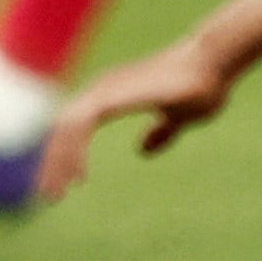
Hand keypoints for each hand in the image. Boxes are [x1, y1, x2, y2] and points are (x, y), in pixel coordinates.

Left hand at [36, 35, 239, 202]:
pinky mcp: (112, 96)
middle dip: (52, 162)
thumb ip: (160, 132)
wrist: (213, 65)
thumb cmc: (199, 86)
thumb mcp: (177, 117)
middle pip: (62, 128)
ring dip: (58, 163)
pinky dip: (73, 152)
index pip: (75, 124)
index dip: (65, 152)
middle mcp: (102, 89)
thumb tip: (142, 150)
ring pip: (65, 129)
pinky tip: (79, 177)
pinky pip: (79, 127)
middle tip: (48, 195)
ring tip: (56, 194)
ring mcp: (104, 90)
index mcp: (112, 93)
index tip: (65, 182)